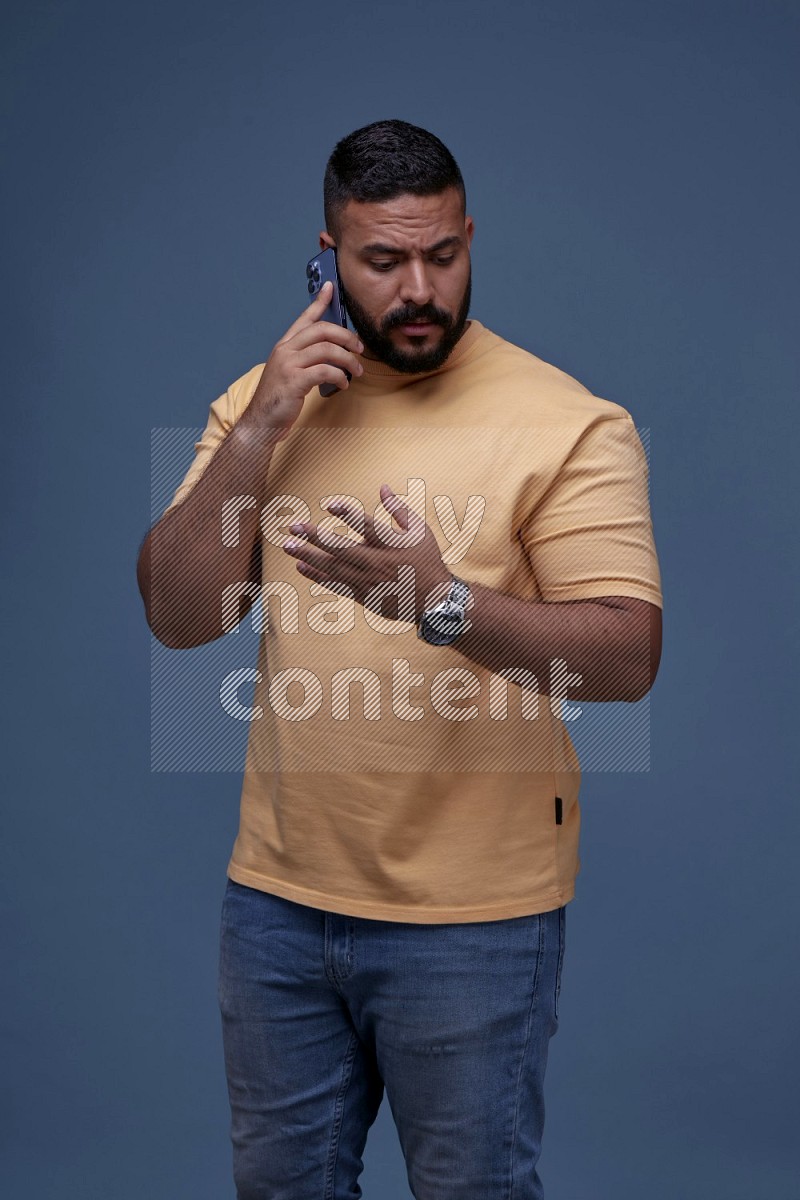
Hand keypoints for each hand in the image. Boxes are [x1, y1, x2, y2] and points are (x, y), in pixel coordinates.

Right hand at [249, 282, 363, 438]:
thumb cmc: (278, 399)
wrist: (260, 423)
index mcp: (284, 346)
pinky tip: (344, 385)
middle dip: (346, 336)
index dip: (318, 302)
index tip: (330, 287)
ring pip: (327, 350)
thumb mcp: (289, 373)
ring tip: (357, 371)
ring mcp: (289, 365)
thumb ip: (305, 360)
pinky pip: (326, 371)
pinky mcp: (294, 381)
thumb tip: (332, 353)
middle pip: (322, 330)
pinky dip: (340, 377)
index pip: (304, 318)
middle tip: (359, 348)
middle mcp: (285, 350)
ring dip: (348, 360)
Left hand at [282, 484, 452, 623]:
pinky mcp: (365, 596)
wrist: (435, 601)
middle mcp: (379, 563)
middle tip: (294, 527)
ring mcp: (370, 581)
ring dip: (309, 556)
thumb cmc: (426, 560)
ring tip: (288, 545)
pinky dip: (318, 576)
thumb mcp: (419, 531)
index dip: (349, 514)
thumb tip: (382, 487)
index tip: (330, 505)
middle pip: (343, 548)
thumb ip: (399, 509)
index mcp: (394, 544)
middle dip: (316, 537)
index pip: (368, 526)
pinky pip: (337, 585)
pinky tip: (301, 566)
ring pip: (335, 568)